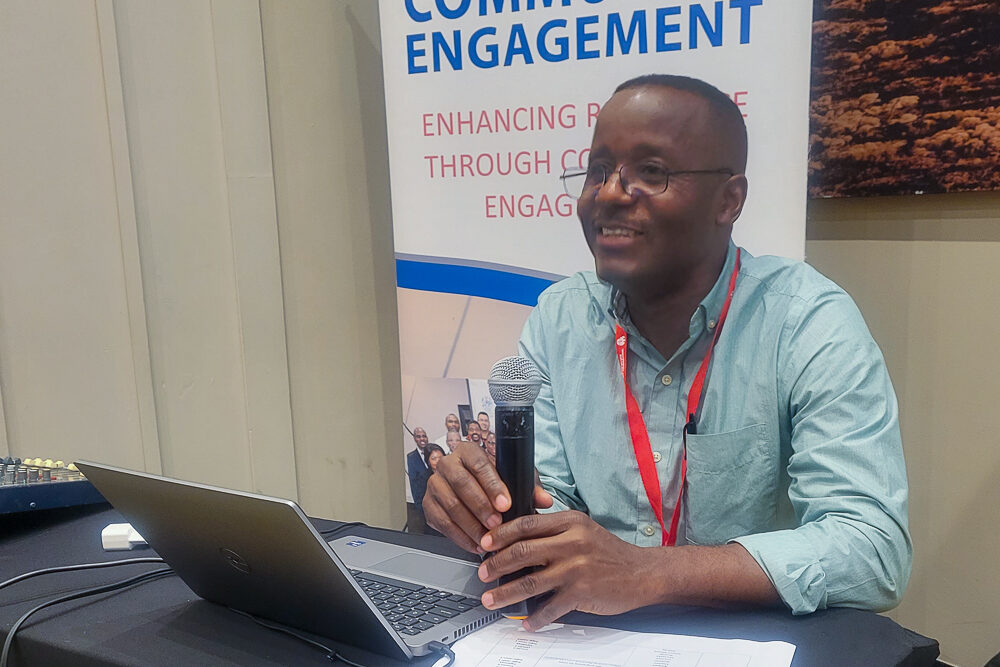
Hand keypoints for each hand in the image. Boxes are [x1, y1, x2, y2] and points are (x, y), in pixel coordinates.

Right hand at [423, 441, 552, 552]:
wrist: (470, 489)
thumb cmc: (493, 482)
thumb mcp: (513, 478)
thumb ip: (529, 487)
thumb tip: (544, 500)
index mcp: (468, 451)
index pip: (479, 464)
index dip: (493, 485)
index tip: (506, 504)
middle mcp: (447, 464)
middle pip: (461, 483)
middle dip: (480, 506)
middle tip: (496, 524)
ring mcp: (435, 484)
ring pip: (450, 504)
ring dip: (470, 525)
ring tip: (487, 539)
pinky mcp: (429, 505)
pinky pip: (441, 523)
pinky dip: (459, 537)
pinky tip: (475, 544)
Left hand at [476, 511, 657, 629]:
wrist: (643, 573)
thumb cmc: (609, 552)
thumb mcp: (583, 530)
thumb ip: (555, 531)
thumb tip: (518, 539)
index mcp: (570, 522)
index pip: (526, 524)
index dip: (501, 534)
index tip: (485, 543)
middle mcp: (572, 542)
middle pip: (522, 551)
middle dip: (496, 564)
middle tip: (483, 573)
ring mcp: (576, 568)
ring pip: (530, 581)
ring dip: (505, 593)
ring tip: (491, 599)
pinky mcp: (582, 592)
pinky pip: (550, 608)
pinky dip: (535, 617)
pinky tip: (526, 621)